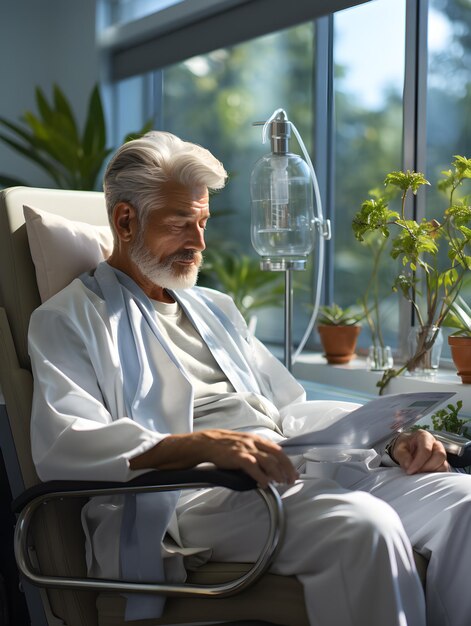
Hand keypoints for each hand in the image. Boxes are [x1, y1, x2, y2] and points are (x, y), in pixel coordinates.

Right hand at [130, 429, 298, 487]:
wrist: (200, 443)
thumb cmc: (218, 445)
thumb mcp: (238, 444)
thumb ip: (251, 450)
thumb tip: (263, 463)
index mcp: (253, 438)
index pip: (276, 449)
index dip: (286, 461)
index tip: (292, 471)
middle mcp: (252, 441)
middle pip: (276, 455)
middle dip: (286, 468)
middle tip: (291, 480)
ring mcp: (245, 448)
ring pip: (268, 461)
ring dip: (277, 474)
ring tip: (281, 483)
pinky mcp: (237, 457)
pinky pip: (253, 467)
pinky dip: (261, 477)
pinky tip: (264, 484)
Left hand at [391, 430, 449, 473]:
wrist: (408, 449)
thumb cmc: (404, 447)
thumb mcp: (399, 449)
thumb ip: (403, 456)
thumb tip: (409, 465)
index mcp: (424, 436)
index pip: (426, 449)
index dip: (418, 462)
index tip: (410, 470)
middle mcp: (436, 443)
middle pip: (440, 455)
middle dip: (427, 467)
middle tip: (416, 472)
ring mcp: (441, 453)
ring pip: (444, 465)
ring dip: (431, 472)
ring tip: (419, 474)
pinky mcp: (442, 463)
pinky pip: (443, 471)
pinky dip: (434, 476)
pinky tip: (424, 476)